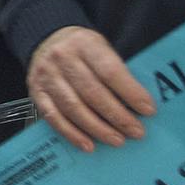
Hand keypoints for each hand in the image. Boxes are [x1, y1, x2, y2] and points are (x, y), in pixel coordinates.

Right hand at [27, 26, 155, 152]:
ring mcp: (47, 77)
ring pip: (74, 108)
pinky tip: (88, 145)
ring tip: (117, 140)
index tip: (148, 110)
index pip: (110, 71)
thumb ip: (116, 70)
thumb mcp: (100, 47)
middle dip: (117, 116)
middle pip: (93, 92)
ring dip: (98, 128)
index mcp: (85, 44)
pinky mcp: (36, 93)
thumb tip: (139, 103)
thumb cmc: (82, 49)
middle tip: (136, 131)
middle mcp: (63, 59)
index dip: (130, 92)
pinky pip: (54, 118)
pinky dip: (72, 133)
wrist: (46, 39)